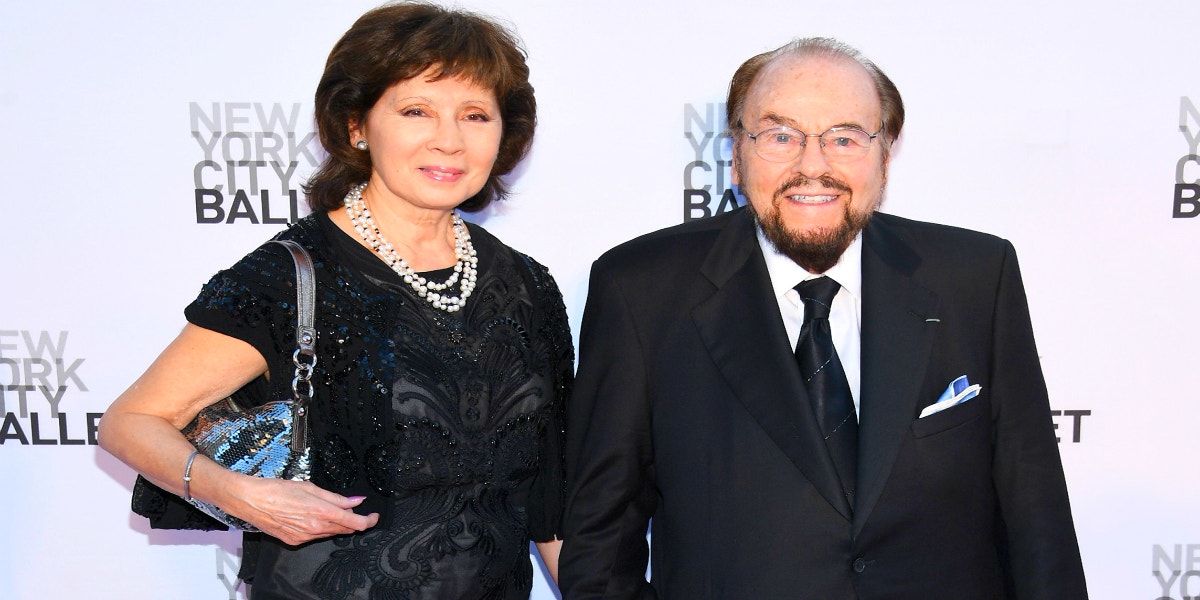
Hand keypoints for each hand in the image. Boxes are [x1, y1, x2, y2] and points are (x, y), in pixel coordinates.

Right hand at [225, 476, 379, 545]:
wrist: (252, 501)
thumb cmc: (278, 490)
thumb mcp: (311, 488)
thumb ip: (337, 498)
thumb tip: (356, 501)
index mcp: (322, 513)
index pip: (355, 523)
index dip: (369, 521)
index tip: (374, 516)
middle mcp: (315, 529)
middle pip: (344, 530)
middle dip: (353, 521)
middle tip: (354, 509)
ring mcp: (304, 537)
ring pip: (329, 533)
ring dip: (335, 524)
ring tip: (327, 509)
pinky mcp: (295, 541)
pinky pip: (315, 536)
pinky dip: (320, 528)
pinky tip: (311, 516)